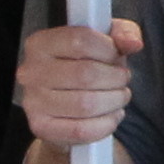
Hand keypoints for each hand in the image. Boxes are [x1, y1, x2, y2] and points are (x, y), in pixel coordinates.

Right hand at [16, 18, 142, 146]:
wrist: (68, 107)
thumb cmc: (89, 67)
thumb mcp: (107, 42)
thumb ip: (123, 33)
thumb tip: (132, 43)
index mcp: (41, 44)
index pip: (81, 40)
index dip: (109, 50)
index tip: (115, 56)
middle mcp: (31, 71)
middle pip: (87, 74)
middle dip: (116, 78)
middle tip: (121, 80)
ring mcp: (32, 101)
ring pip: (87, 104)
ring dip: (115, 101)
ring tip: (117, 97)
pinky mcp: (41, 127)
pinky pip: (83, 130)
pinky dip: (107, 123)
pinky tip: (109, 115)